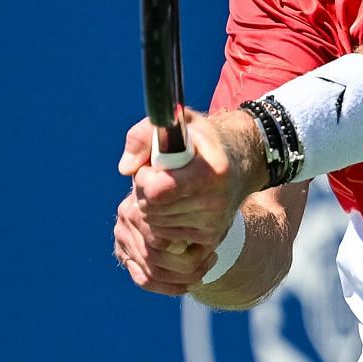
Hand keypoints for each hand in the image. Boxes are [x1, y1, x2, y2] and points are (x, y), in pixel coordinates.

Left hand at [111, 108, 261, 296]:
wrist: (237, 163)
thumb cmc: (198, 141)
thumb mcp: (175, 124)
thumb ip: (143, 136)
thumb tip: (126, 169)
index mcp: (211, 171)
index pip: (159, 190)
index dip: (144, 178)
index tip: (149, 166)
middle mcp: (215, 201)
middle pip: (152, 209)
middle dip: (144, 193)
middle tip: (155, 178)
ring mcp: (213, 223)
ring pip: (155, 225)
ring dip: (151, 208)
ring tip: (166, 190)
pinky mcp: (209, 237)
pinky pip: (164, 237)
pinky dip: (160, 221)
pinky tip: (172, 205)